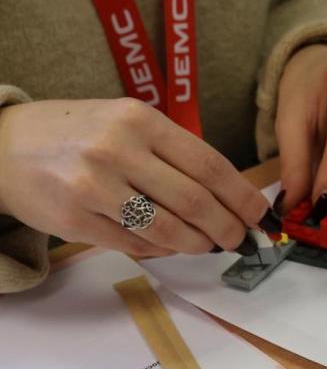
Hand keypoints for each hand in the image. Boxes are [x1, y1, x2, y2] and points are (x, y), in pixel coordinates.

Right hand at [0, 99, 268, 256]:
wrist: (3, 146)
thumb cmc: (78, 135)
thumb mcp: (127, 123)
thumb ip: (173, 153)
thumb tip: (228, 196)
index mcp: (140, 120)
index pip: (210, 164)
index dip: (241, 196)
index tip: (258, 215)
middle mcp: (118, 149)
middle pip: (195, 200)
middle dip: (226, 226)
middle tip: (238, 239)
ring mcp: (94, 186)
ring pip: (168, 227)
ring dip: (198, 243)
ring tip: (209, 245)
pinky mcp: (76, 219)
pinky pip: (135, 243)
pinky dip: (161, 249)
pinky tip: (170, 246)